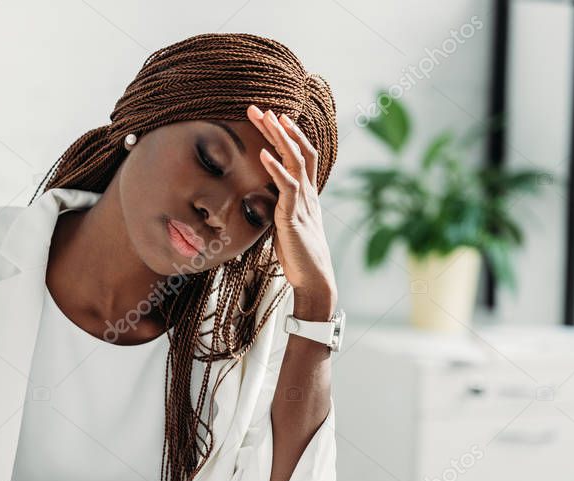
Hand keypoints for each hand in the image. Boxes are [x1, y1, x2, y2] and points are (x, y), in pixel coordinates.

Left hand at [246, 104, 336, 318]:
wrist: (313, 279)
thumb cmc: (298, 255)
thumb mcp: (286, 224)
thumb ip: (279, 207)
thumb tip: (264, 199)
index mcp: (307, 194)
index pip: (302, 154)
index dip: (289, 134)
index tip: (272, 116)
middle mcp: (308, 193)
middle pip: (298, 150)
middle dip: (279, 127)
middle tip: (260, 107)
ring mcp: (303, 203)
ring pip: (296, 161)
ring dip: (280, 138)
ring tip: (266, 118)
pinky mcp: (294, 216)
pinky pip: (287, 187)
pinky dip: (275, 168)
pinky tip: (263, 154)